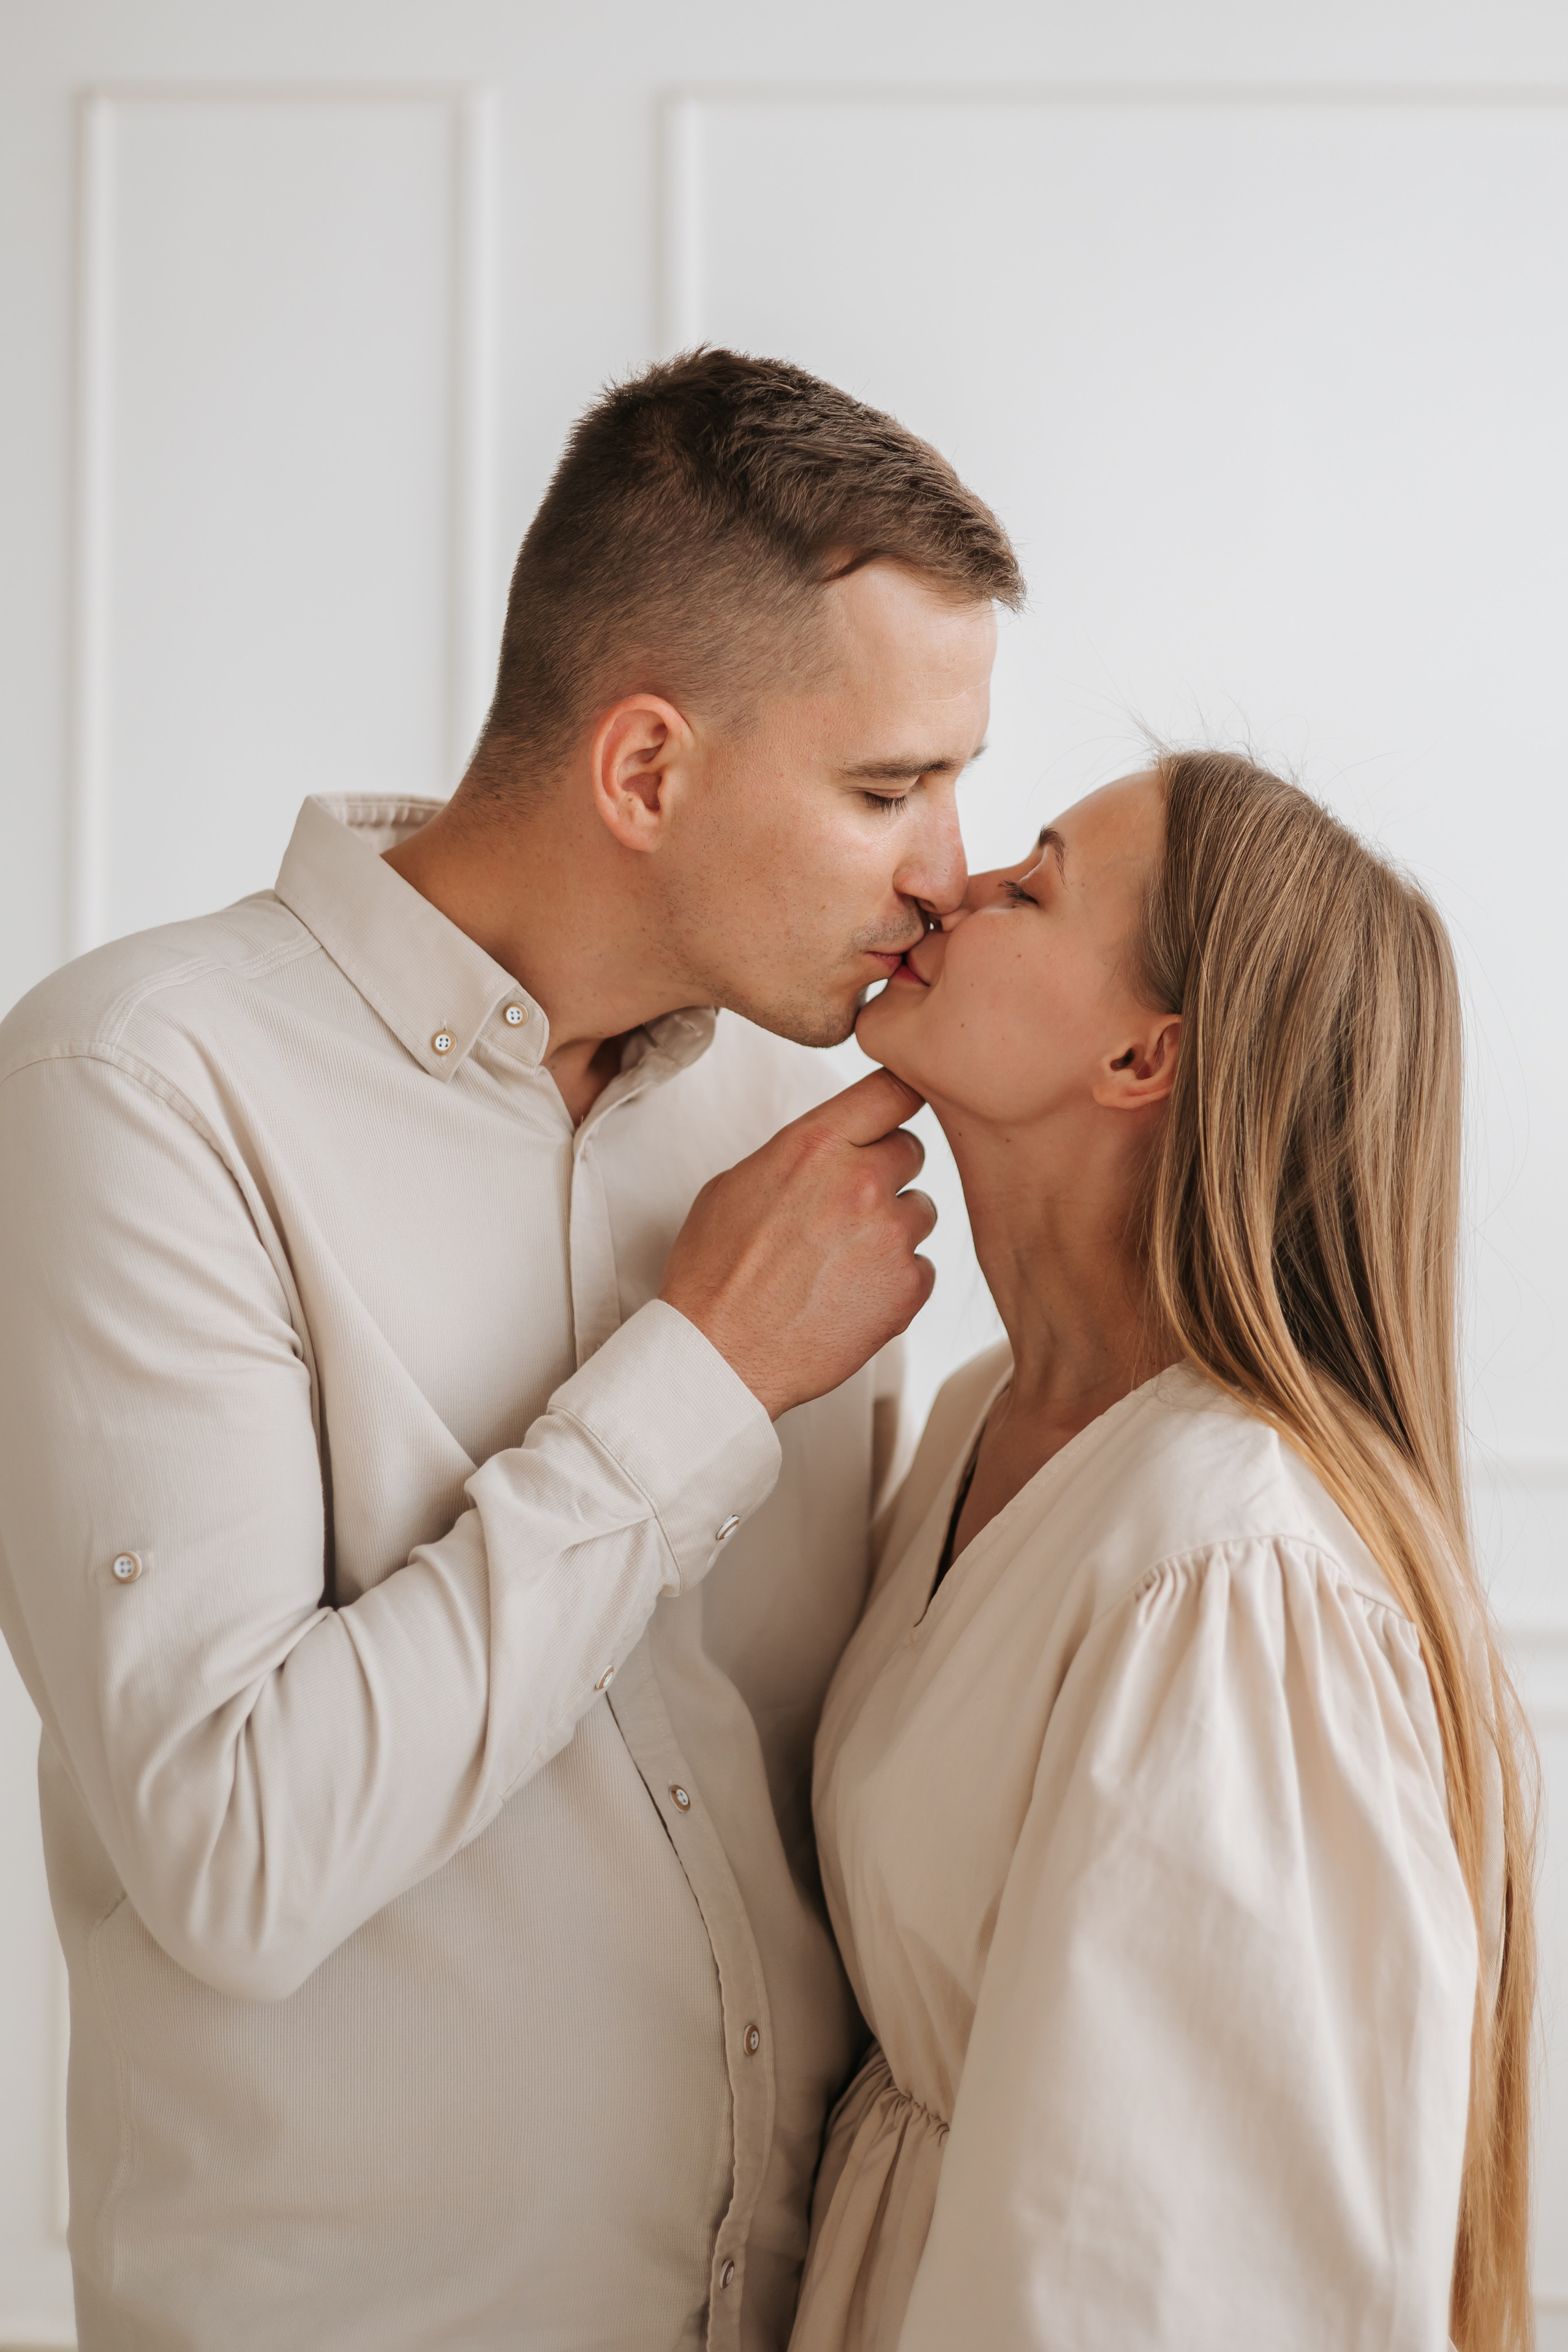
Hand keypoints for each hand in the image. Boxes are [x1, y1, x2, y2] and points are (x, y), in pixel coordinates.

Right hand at [659, 1070, 936, 1418]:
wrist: (718, 1356)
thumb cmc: (714, 1274)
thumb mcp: (736, 1184)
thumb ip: (797, 1154)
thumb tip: (830, 1146)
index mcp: (814, 1145)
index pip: (892, 1089)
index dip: (900, 1096)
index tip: (898, 1107)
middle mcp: (860, 1182)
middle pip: (912, 1148)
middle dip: (886, 1171)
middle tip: (848, 1206)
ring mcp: (890, 1235)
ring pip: (921, 1210)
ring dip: (892, 1228)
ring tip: (841, 1260)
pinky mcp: (907, 1287)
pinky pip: (923, 1266)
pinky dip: (896, 1279)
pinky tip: (851, 1294)